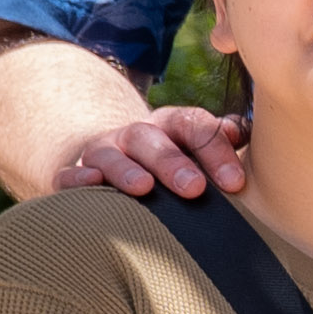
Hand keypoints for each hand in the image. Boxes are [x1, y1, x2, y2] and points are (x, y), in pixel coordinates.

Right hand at [56, 101, 249, 201]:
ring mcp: (103, 153)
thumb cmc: (175, 165)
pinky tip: (91, 185)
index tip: (235, 183)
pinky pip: (70, 173)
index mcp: (172, 126)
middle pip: (151, 139)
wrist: (116, 165)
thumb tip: (242, 133)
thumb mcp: (200, 152)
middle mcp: (136, 135)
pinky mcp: (75, 174)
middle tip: (194, 188)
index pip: (194, 126)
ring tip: (144, 188)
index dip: (215, 151)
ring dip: (127, 170)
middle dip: (172, 162)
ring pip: (111, 154)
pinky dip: (78, 178)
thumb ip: (220, 141)